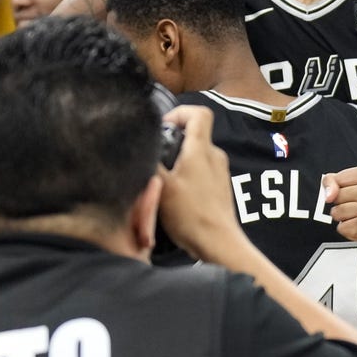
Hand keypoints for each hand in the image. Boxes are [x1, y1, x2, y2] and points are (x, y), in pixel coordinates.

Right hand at [157, 105, 244, 260]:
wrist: (218, 244)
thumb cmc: (190, 214)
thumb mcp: (162, 186)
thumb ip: (149, 161)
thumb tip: (137, 145)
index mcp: (202, 149)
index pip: (199, 113)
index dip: (179, 113)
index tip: (162, 128)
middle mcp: (215, 156)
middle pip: (195, 134)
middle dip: (173, 141)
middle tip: (153, 157)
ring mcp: (220, 172)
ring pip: (196, 155)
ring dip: (178, 161)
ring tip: (160, 180)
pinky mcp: (220, 188)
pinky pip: (201, 171)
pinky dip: (186, 176)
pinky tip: (174, 195)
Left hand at [324, 162, 356, 263]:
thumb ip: (343, 182)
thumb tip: (327, 194)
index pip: (340, 176)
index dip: (339, 189)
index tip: (355, 196)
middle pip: (338, 194)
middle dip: (345, 205)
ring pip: (337, 211)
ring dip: (347, 220)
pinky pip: (342, 227)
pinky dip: (351, 232)